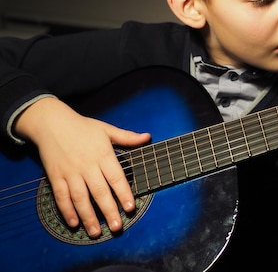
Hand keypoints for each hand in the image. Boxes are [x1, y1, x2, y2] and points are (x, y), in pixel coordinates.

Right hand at [15, 97, 150, 237]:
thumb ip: (127, 137)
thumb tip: (147, 137)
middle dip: (109, 210)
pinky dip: (67, 210)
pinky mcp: (55, 177)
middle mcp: (87, 166)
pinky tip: (74, 223)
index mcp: (103, 154)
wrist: (51, 123)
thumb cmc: (82, 127)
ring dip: (88, 216)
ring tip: (96, 232)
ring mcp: (70, 172)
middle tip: (117, 227)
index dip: (124, 193)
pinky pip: (61, 196)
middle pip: (99, 191)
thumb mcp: (106, 129)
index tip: (130, 207)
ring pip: (80, 198)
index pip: (116, 177)